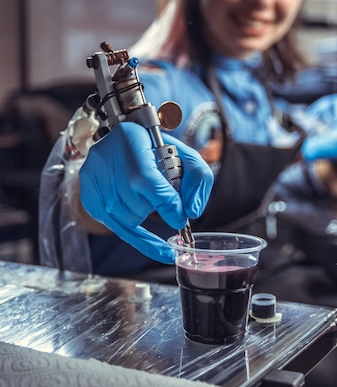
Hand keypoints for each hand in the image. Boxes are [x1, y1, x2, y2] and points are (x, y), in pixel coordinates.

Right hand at [79, 123, 213, 263]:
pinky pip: (116, 228)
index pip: (143, 179)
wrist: (124, 143)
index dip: (165, 203)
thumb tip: (191, 211)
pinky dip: (140, 239)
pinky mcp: (89, 198)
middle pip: (135, 202)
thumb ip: (198, 178)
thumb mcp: (185, 154)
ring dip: (146, 215)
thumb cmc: (157, 149)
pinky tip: (157, 247)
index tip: (181, 217)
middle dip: (157, 208)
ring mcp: (92, 180)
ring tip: (150, 198)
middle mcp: (104, 159)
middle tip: (167, 200)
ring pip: (126, 218)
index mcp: (129, 139)